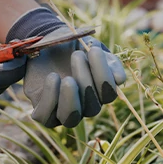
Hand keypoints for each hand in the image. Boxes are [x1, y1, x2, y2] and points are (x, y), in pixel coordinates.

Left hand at [6, 8, 126, 127]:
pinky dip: (50, 99)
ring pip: (71, 119)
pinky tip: (52, 77)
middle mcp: (83, 106)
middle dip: (86, 81)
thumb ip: (108, 60)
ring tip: (67, 78)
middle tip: (77, 55)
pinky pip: (46, 117)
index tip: (94, 50)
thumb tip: (119, 79)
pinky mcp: (43, 112)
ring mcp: (63, 111)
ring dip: (70, 99)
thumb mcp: (91, 46)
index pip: (108, 94)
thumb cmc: (71, 46)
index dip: (104, 75)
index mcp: (99, 91)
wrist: (44, 44)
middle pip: (92, 108)